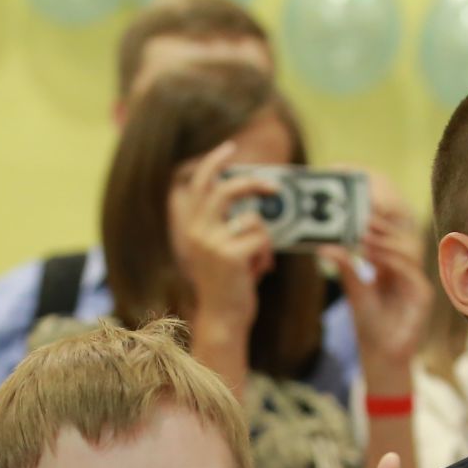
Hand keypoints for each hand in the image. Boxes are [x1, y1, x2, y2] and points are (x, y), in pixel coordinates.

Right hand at [169, 142, 276, 334]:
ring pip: (253, 220)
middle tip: (275, 187)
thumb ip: (232, 224)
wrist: (223, 319)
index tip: (229, 148)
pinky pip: (262, 239)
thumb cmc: (229, 285)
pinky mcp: (230, 255)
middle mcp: (197, 232)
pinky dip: (267, 255)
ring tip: (259, 261)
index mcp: (192, 228)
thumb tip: (258, 198)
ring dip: (264, 240)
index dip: (213, 163)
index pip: (199, 185)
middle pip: (227, 190)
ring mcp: (212, 243)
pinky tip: (260, 271)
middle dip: (254, 183)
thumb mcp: (224, 250)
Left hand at [325, 198, 429, 395]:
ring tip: (364, 234)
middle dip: (383, 227)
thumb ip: (346, 268)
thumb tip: (325, 246)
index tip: (359, 212)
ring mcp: (417, 282)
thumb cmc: (370, 326)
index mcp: (393, 267)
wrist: (380, 356)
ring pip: (409, 250)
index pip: (389, 238)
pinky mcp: (422, 295)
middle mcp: (408, 271)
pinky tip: (373, 255)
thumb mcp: (354, 291)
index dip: (378, 223)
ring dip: (386, 240)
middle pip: (402, 238)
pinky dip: (392, 260)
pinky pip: (410, 270)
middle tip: (362, 217)